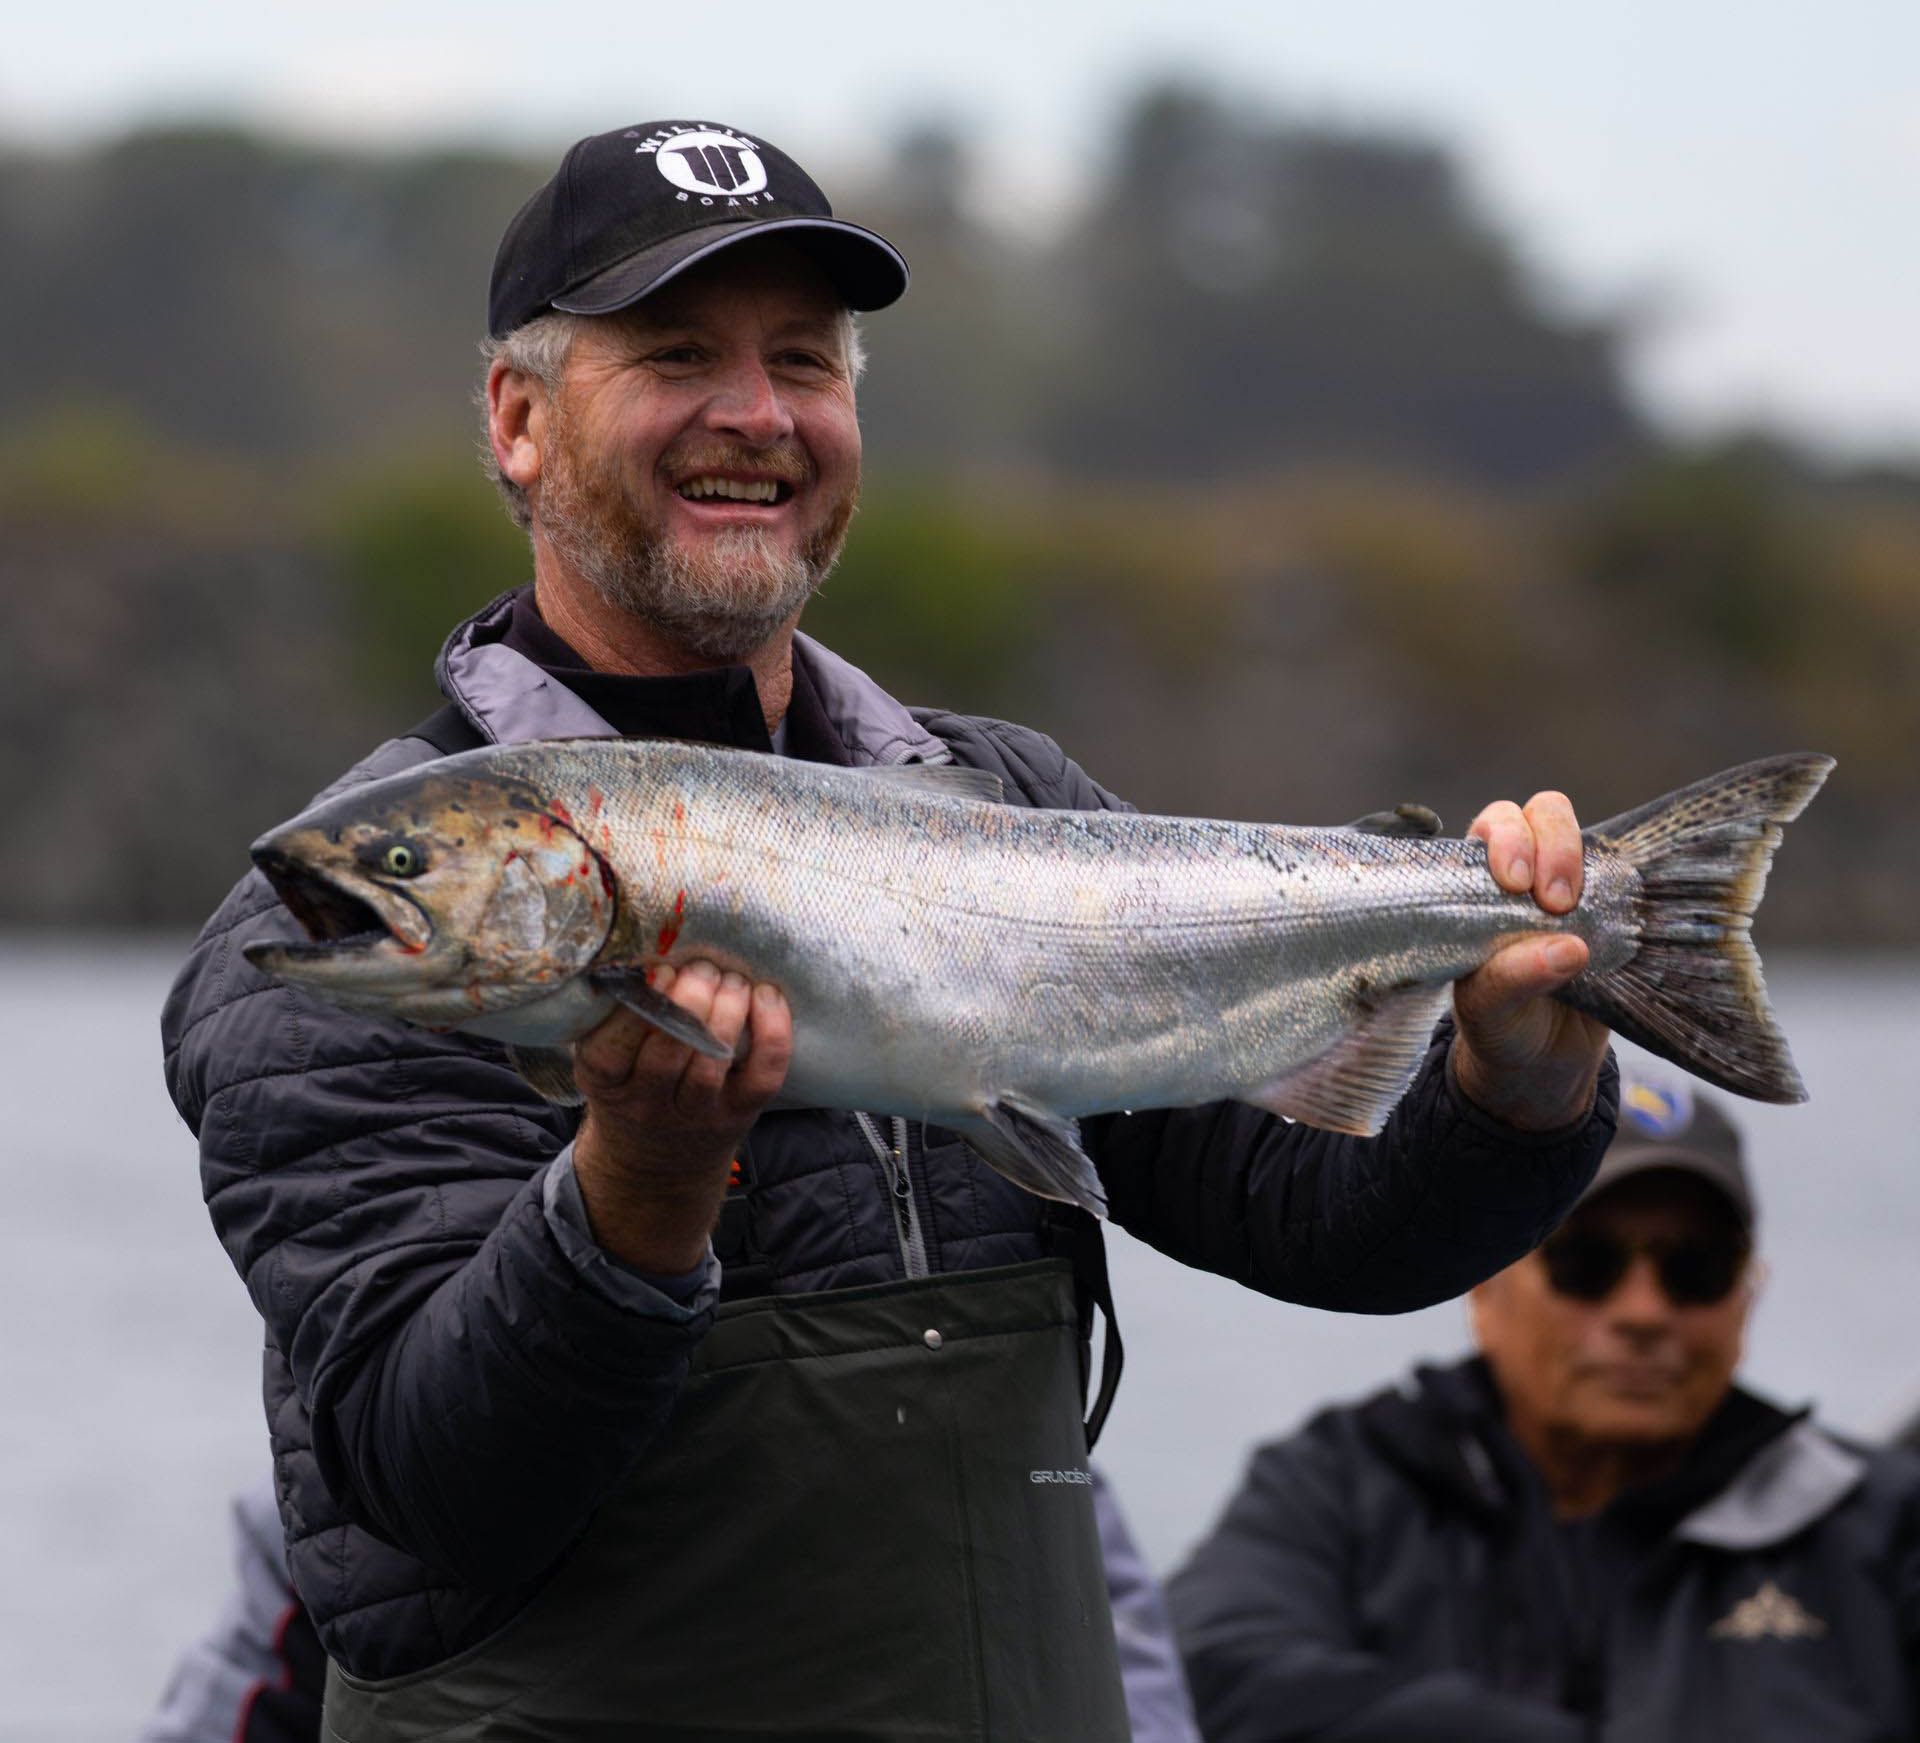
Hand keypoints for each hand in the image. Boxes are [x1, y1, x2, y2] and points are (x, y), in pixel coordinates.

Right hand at [570, 961, 791, 1272]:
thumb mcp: (605, 1060)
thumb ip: (614, 1016)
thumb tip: (640, 949)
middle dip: (691, 999)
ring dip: (727, 1010)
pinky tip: (767, 997)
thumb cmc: (630, 1085)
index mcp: (605, 1082)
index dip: (639, 1007)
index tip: (659, 970)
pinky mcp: (740, 1114)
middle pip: (669, 1052)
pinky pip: (762, 1077)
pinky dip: (772, 1033)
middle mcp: (649, 1104)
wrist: (658, 1162)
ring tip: (731, 978)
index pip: (612, 1049)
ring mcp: (698, 1113)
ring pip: (713, 1062)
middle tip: (702, 966)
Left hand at [1451, 790, 1609, 1131]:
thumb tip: (1567, 948)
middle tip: (1555, 900)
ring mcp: (1571, 889)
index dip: (1505, 839)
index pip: (1488, 829)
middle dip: (1551, 843)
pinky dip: (1627, 887)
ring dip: (1585, 862)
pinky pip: (1626, 880)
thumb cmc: (1500, 1028)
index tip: (1513, 881)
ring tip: (1576, 910)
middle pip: (1538, 814)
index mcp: (1474, 888)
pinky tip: (1621, 916)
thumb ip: (1511, 978)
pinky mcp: (1611, 912)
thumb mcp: (1489, 1011)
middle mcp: (1522, 876)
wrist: (1543, 1066)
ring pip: (1585, 837)